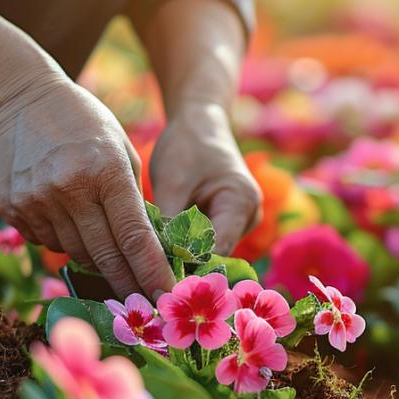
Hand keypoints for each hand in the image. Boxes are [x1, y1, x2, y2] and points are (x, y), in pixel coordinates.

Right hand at [0, 77, 174, 297]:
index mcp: (105, 170)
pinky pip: (47, 242)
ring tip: (104, 248)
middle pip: (105, 255)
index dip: (151, 271)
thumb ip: (133, 197)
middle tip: (144, 302)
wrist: (16, 99)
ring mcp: (35, 201)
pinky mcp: (12, 208)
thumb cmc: (82, 122)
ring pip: (75, 253)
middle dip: (128, 283)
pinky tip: (67, 220)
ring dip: (95, 258)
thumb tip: (144, 248)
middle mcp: (68, 189)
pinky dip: (64, 241)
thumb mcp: (120, 148)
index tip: (166, 295)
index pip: (134, 236)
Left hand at [148, 104, 261, 253]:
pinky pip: (208, 242)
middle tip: (147, 268)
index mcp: (241, 203)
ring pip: (210, 250)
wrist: (200, 123)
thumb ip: (169, 225)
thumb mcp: (172, 183)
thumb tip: (157, 263)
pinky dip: (187, 242)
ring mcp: (243, 220)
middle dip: (184, 260)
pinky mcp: (230, 222)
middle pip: (215, 254)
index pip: (216, 250)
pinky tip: (165, 239)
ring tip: (153, 250)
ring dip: (184, 252)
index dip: (188, 266)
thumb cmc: (185, 145)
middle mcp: (250, 216)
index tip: (156, 276)